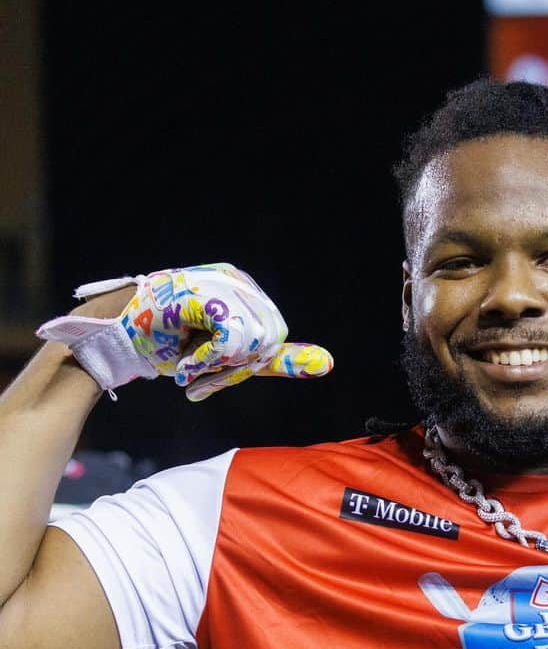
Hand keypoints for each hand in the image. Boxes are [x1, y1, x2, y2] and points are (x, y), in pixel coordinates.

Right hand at [38, 263, 331, 400]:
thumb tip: (329, 363)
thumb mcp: (231, 354)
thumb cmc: (170, 344)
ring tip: (190, 359)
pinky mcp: (203, 295)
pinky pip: (232, 341)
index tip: (215, 365)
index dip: (247, 362)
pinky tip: (186, 361)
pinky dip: (208, 362)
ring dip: (220, 366)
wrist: (117, 337)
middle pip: (269, 341)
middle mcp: (238, 281)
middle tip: (201, 366)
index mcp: (247, 290)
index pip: (274, 337)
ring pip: (253, 343)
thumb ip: (276, 359)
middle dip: (237, 367)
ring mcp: (219, 283)